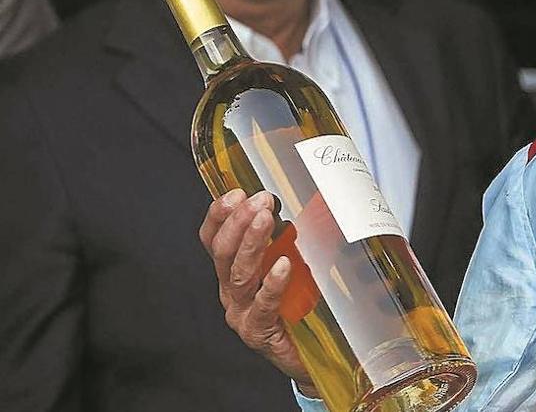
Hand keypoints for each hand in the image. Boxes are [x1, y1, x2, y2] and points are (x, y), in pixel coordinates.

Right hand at [199, 189, 318, 396]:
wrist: (311, 353)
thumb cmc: (301, 304)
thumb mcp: (293, 262)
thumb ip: (289, 237)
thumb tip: (305, 198)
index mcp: (233, 270)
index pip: (214, 238)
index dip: (220, 215)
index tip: (237, 192)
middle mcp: (232, 290)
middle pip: (222, 252)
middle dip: (239, 222)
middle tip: (260, 201)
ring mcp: (242, 312)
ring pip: (239, 275)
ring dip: (252, 243)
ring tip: (265, 219)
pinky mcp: (259, 331)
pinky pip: (262, 305)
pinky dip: (272, 283)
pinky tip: (284, 265)